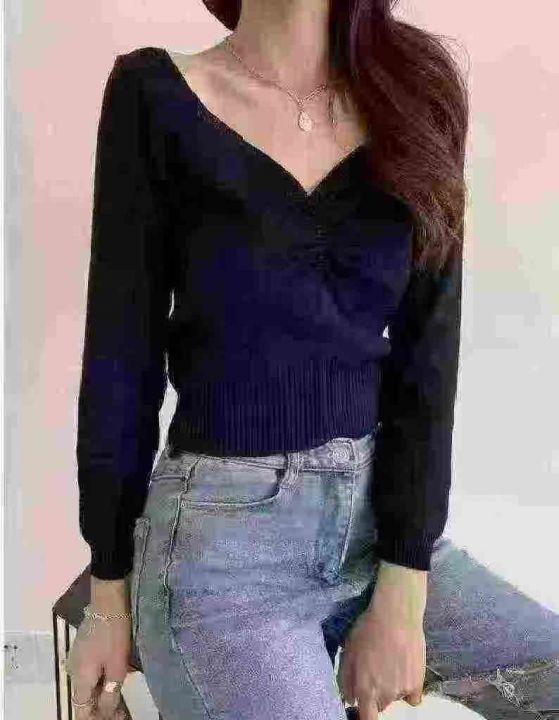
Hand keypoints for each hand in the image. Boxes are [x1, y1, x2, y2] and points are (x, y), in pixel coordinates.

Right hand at [65, 579, 132, 719]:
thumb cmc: (113, 634)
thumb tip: (105, 712)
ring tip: (121, 699)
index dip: (96, 719)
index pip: (81, 710)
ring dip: (102, 693)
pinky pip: (90, 671)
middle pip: (84, 698)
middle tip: (121, 712)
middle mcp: (74, 671)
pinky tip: (116, 679)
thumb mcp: (116, 666)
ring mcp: (77, 658)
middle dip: (101, 708)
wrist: (107, 601)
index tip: (116, 719)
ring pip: (88, 684)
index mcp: (79, 679)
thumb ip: (110, 693)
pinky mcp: (84, 647)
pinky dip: (101, 679)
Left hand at [337, 563, 426, 717]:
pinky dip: (408, 689)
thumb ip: (345, 679)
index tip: (363, 707)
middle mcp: (384, 695)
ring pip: (393, 698)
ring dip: (390, 689)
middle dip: (375, 694)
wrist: (396, 615)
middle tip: (375, 671)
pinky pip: (412, 698)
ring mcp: (402, 691)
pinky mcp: (418, 683)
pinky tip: (404, 671)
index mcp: (365, 689)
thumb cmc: (367, 630)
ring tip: (390, 664)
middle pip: (378, 705)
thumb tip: (348, 699)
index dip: (363, 715)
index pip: (366, 719)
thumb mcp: (348, 651)